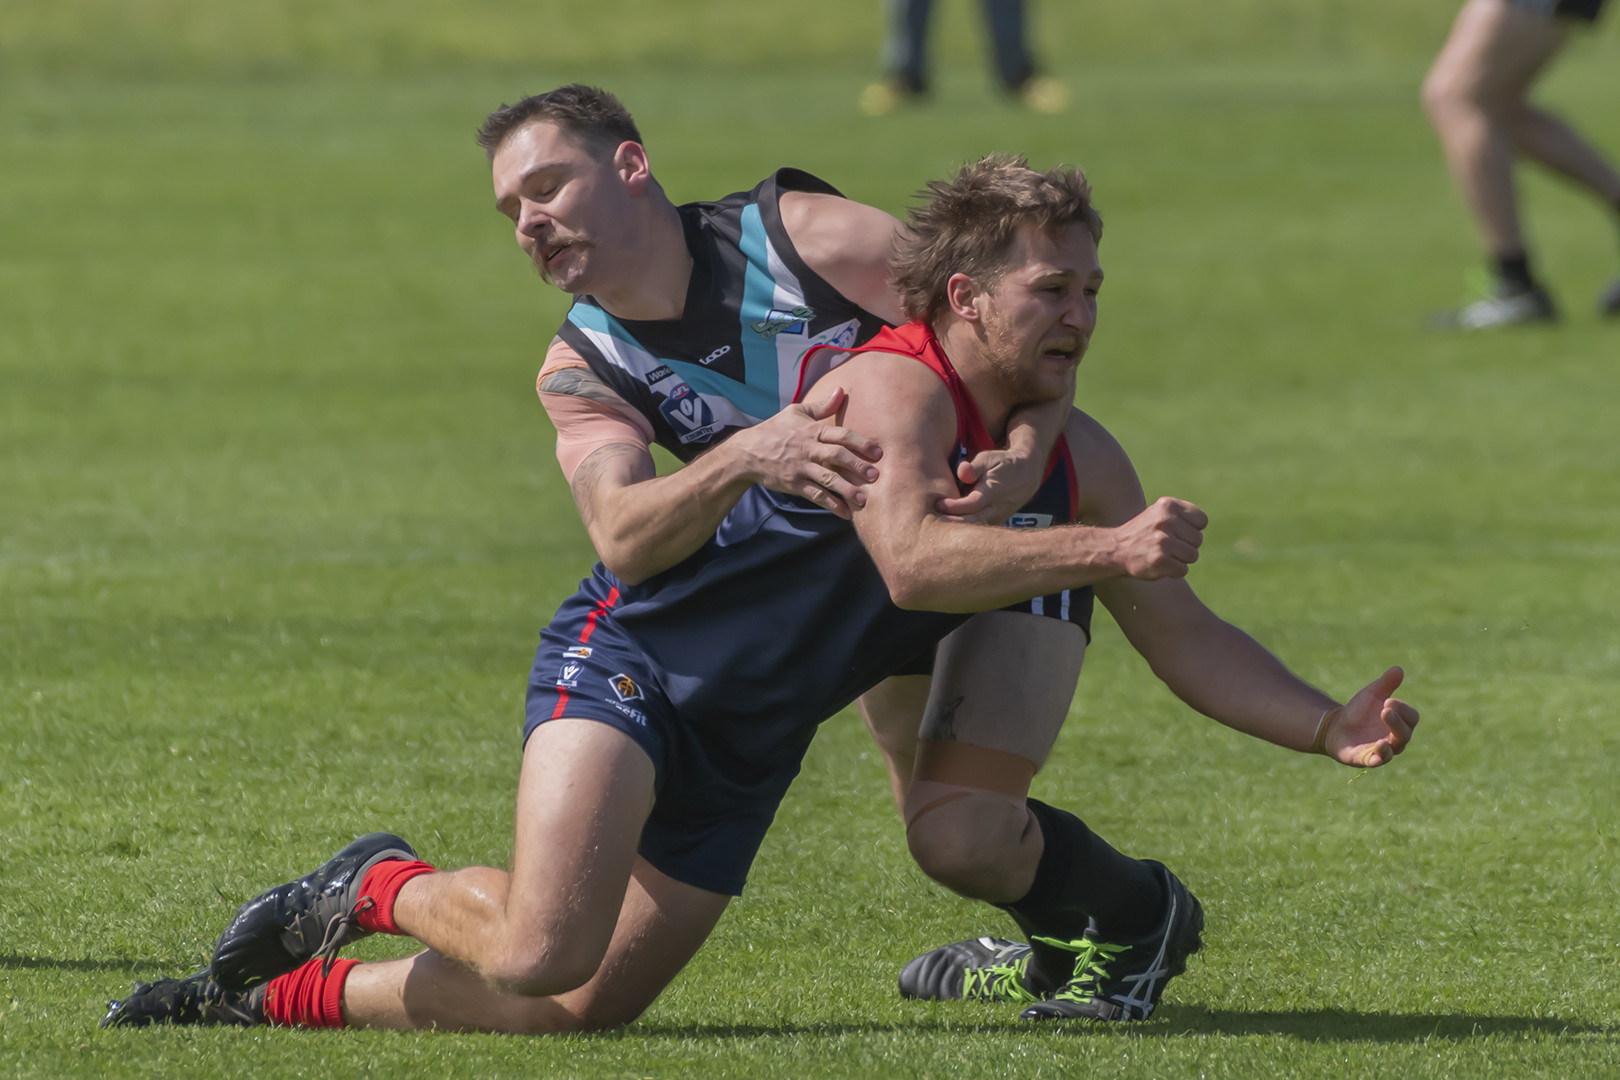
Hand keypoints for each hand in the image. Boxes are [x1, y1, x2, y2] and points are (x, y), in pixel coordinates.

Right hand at [738, 387, 880, 518]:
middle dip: (857, 466)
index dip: (861, 443)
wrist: (747, 452)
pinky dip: (831, 504)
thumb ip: (822, 405)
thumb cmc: (775, 430)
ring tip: (864, 500)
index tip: (878, 452)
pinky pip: (815, 495)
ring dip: (847, 490)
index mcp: (812, 431)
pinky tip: (845, 513)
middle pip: (837, 456)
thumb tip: (841, 389)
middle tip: (875, 476)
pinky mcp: (794, 484)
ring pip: (828, 479)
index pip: (841, 435)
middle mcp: (808, 449)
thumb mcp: (796, 412)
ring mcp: (801, 468)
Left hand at [933, 447, 1045, 523]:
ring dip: (957, 529)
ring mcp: (999, 518)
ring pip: (976, 529)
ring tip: (937, 526)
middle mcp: (997, 508)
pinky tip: (948, 528)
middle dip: (952, 523)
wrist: (1026, 475)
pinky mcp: (996, 523)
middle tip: (932, 521)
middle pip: (973, 522)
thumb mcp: (988, 458)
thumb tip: (962, 472)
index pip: (971, 504)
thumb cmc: (1001, 464)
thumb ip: (974, 467)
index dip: (953, 506)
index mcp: (994, 492)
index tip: (938, 504)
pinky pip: (979, 531)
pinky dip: (964, 531)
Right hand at [1109, 497, 1207, 578]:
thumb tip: (1202, 525)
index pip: (1202, 521)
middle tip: (1165, 545)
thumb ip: (1182, 515)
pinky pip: (1183, 570)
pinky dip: (1173, 571)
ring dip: (1180, 559)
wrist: (1115, 550)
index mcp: (1168, 505)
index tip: (1176, 532)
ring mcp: (1163, 541)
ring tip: (1162, 554)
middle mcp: (1166, 520)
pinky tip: (1158, 564)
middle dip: (1185, 545)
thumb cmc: (1143, 533)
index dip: (1192, 529)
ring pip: (1192, 556)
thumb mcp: (1160, 513)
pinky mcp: (1160, 560)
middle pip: (1198, 540)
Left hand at [1318, 666, 1418, 767]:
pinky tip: (1375, 752)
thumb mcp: (1372, 694)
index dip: (1403, 709)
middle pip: (1405, 734)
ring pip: (1393, 750)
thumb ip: (1386, 683)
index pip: (1412, 718)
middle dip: (1396, 722)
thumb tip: (1398, 668)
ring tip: (1382, 737)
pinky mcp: (1368, 759)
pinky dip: (1377, 758)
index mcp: (1401, 722)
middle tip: (1385, 709)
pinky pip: (1376, 761)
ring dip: (1389, 744)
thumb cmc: (1359, 710)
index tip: (1388, 700)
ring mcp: (1383, 750)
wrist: (1336, 726)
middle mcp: (1396, 739)